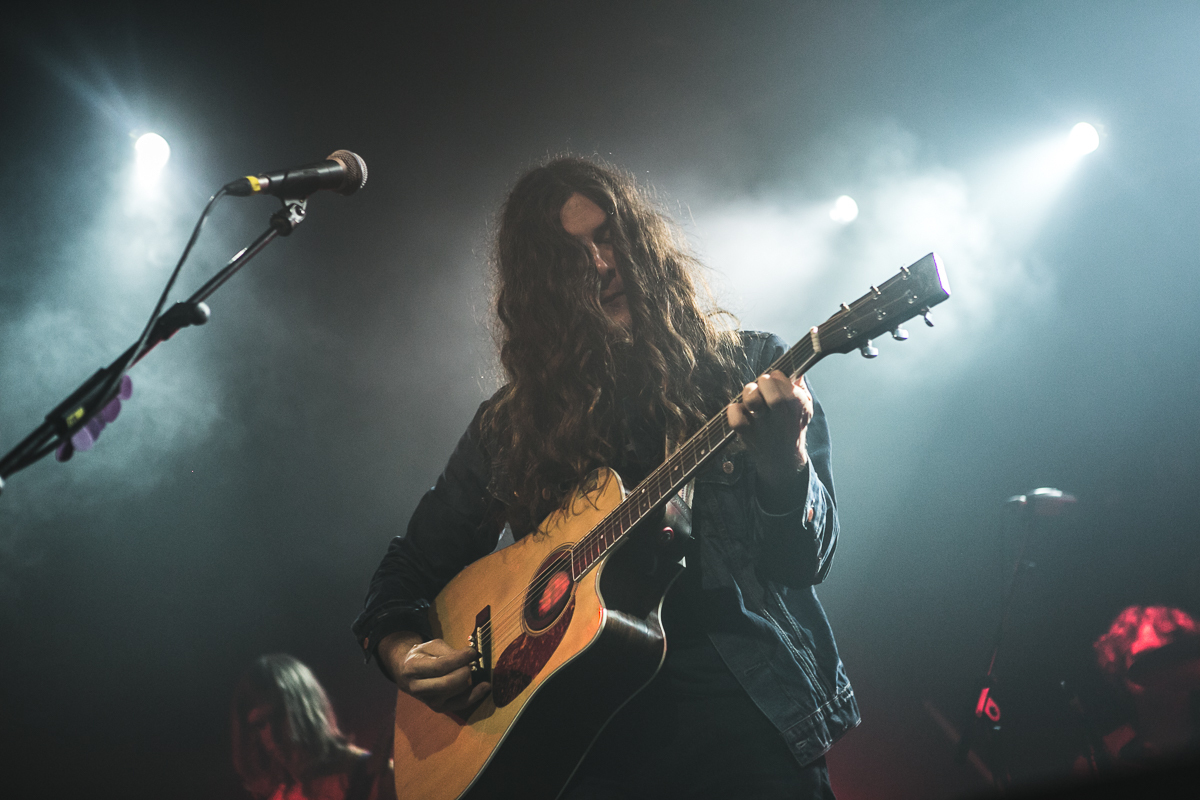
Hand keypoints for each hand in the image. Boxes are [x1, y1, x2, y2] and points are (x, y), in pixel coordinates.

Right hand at [380, 632, 490, 712]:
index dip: (458, 659)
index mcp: (413, 668)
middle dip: (464, 671)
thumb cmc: (423, 656)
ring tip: (469, 668)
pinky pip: (460, 704)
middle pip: (447, 683)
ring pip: (455, 691)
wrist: (408, 674)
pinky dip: (475, 695)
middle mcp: (418, 688)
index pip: (439, 667)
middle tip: (471, 662)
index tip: (472, 652)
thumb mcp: (431, 646)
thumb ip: (449, 651)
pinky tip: (485, 686)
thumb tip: (470, 655)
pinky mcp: (438, 708)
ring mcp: (428, 700)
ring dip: (467, 678)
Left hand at [726, 371, 812, 491]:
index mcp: (797, 405)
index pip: (782, 379)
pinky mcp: (746, 433)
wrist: (783, 458)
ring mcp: (762, 424)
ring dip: (749, 392)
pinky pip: (735, 418)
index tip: (775, 380)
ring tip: (752, 397)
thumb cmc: (792, 425)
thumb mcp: (804, 407)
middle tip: (763, 387)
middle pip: (769, 387)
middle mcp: (780, 415)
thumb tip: (796, 369)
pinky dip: (734, 410)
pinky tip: (741, 411)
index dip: (776, 375)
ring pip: (752, 400)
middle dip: (763, 381)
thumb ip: (800, 387)